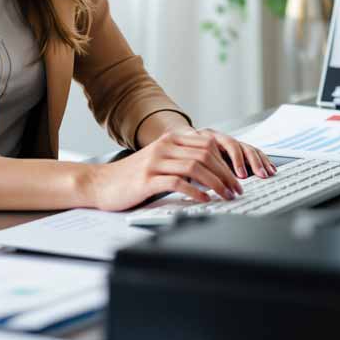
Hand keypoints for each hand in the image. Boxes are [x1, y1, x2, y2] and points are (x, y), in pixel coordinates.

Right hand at [83, 127, 274, 212]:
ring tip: (227, 196)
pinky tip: (205, 200)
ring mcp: (155, 162)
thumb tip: (213, 171)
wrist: (100, 184)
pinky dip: (195, 191)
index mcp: (170, 140)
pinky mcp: (148, 179)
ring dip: (217, 183)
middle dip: (227, 173)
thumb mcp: (159, 161)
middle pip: (205, 155)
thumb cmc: (132, 177)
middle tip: (237, 189)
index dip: (227, 161)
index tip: (239, 176)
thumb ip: (182, 159)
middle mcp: (164, 146)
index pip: (208, 145)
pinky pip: (178, 183)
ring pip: (196, 168)